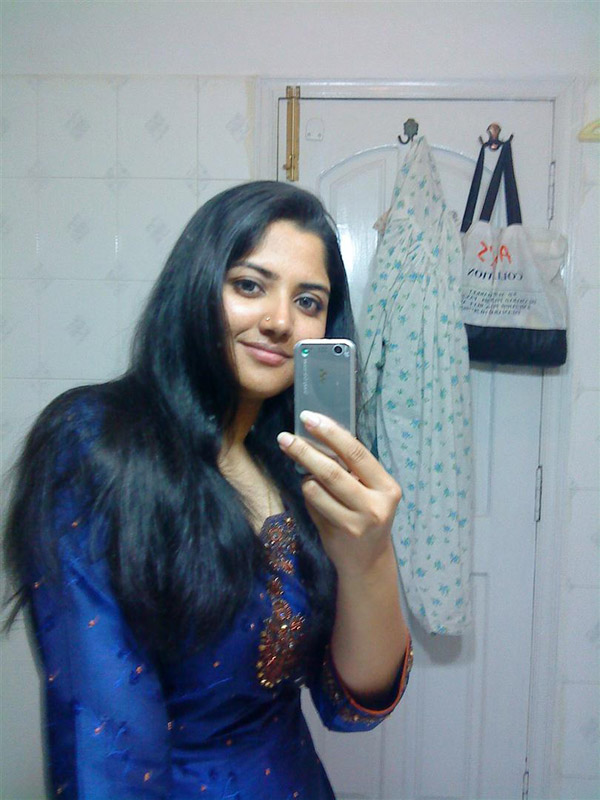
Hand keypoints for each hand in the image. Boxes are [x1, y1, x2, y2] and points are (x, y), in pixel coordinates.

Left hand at [277, 411, 401, 576]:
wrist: (368, 560)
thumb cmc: (366, 515)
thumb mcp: (369, 490)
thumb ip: (351, 467)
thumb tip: (318, 433)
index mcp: (387, 486)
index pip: (356, 452)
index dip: (330, 433)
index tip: (309, 418)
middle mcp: (376, 504)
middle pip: (332, 471)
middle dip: (305, 450)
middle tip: (284, 437)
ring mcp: (357, 522)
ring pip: (317, 488)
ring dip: (306, 477)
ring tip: (308, 477)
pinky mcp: (339, 534)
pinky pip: (312, 505)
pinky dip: (308, 495)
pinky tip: (313, 496)